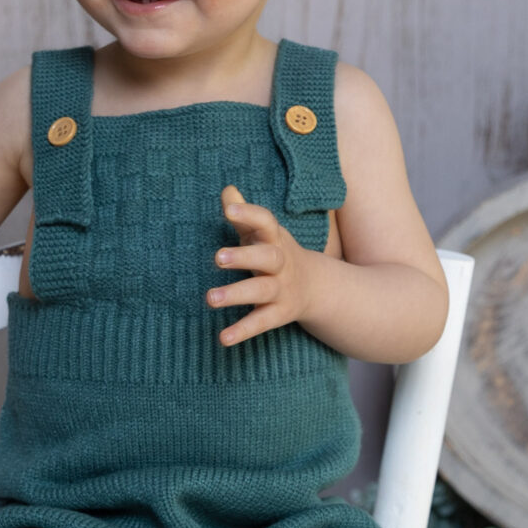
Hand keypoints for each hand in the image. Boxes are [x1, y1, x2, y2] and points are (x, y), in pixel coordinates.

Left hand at [208, 184, 313, 345]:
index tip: (228, 209)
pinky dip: (242, 331)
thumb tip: (227, 190)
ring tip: (210, 298)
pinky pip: (261, 322)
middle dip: (245, 257)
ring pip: (262, 291)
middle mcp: (281, 263)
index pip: (265, 222)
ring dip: (236, 294)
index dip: (248, 214)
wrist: (316, 286)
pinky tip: (222, 338)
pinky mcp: (279, 314)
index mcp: (274, 238)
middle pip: (268, 257)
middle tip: (217, 257)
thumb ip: (243, 214)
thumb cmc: (275, 252)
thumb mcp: (263, 232)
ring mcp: (282, 289)